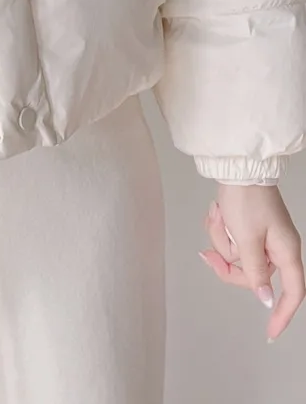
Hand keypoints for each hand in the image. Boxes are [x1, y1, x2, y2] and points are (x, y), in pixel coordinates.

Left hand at [199, 186, 304, 340]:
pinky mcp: (250, 227)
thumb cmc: (246, 199)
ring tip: (219, 216)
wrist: (238, 168)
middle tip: (208, 252)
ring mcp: (264, 237)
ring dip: (222, 238)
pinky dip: (221, 229)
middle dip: (228, 263)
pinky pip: (232, 240)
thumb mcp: (247, 239)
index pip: (292, 293)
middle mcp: (278, 247)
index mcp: (286, 251)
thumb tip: (266, 299)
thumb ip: (255, 271)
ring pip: (238, 256)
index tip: (270, 333)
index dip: (282, 315)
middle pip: (254, 275)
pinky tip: (217, 213)